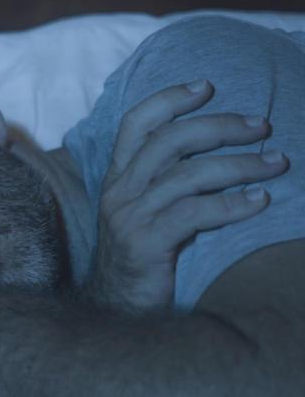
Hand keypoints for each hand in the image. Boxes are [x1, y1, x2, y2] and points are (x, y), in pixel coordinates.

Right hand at [91, 79, 288, 310]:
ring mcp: (130, 217)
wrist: (118, 309)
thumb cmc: (143, 258)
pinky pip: (195, 214)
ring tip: (277, 163)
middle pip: (169, 141)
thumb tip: (211, 151)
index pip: (137, 123)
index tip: (207, 86)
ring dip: (240, 165)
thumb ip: (164, 181)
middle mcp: (120, 191)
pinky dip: (233, 204)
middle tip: (262, 125)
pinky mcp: (145, 243)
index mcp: (118, 178)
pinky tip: (260, 201)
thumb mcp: (145, 211)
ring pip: (188, 175)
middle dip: (220, 126)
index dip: (170, 99)